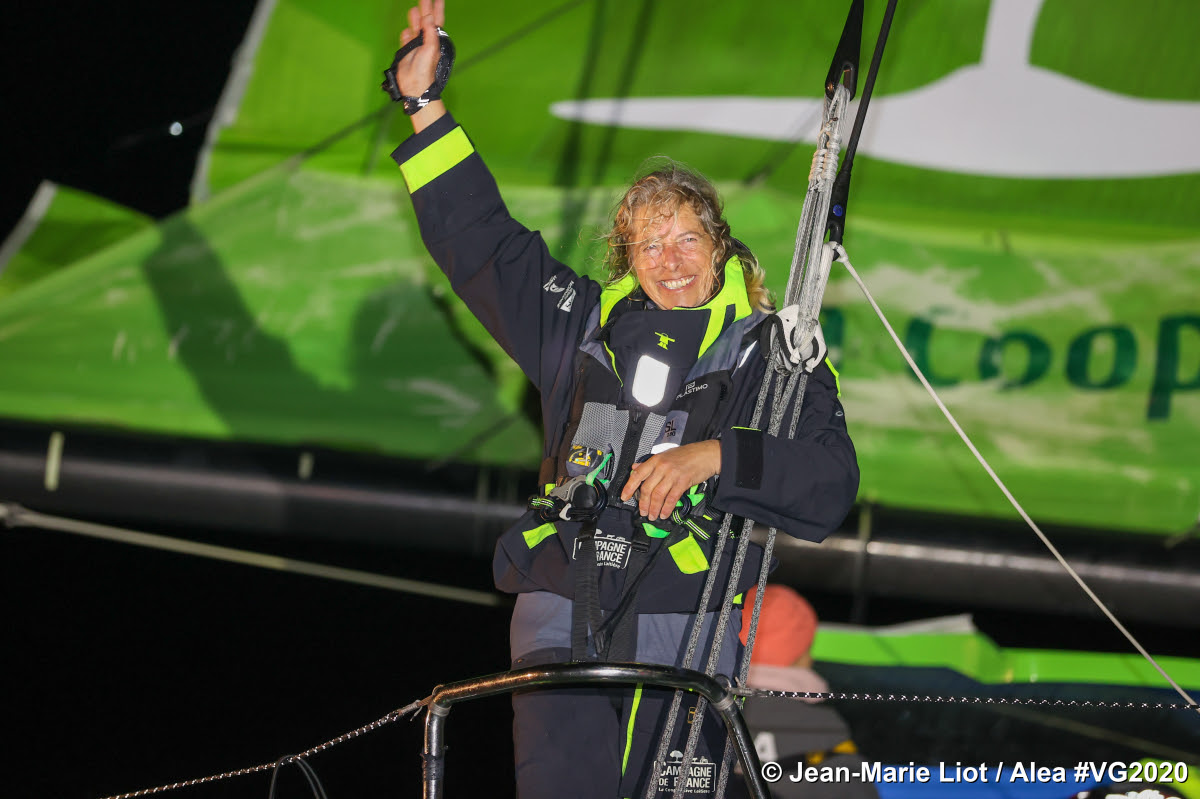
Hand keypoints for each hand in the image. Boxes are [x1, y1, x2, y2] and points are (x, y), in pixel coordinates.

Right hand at [396, 0, 446, 130]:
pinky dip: (406, 34)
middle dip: (425, 7)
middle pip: (425, 20)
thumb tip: (428, 17)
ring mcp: (416, 45)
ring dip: (414, 18)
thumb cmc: (425, 70)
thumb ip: (429, 32)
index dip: (437, 8)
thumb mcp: (430, 49)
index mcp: (435, 39)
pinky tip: (406, 30)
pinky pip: (406, 39)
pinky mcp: (406, 51)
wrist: (414, 85)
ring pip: (415, 27)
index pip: (436, 19)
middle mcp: (426, 40)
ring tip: (414, 8)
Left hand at [619, 440, 720, 520]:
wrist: (707, 454)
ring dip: (654, 508)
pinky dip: (667, 508)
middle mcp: (662, 466)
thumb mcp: (666, 455)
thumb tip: (635, 468)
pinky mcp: (683, 482)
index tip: (624, 497)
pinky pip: (671, 498)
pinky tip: (664, 514)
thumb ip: (650, 464)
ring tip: (653, 516)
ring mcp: (672, 474)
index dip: (629, 487)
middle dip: (643, 503)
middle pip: (647, 488)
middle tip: (642, 512)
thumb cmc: (687, 454)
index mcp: (656, 459)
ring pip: (658, 495)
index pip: (638, 474)